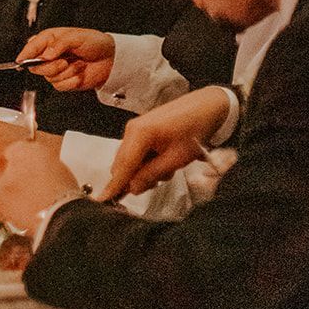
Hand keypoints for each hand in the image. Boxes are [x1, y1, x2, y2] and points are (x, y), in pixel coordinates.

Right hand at [0, 141, 82, 236]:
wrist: (60, 217)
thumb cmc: (28, 203)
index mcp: (22, 149)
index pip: (8, 154)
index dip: (2, 170)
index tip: (0, 182)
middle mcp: (42, 152)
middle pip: (26, 164)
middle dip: (20, 179)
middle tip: (14, 197)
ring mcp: (58, 166)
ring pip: (41, 175)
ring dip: (35, 187)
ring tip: (28, 207)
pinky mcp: (71, 181)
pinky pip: (54, 186)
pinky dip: (48, 195)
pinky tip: (41, 209)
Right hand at [19, 27, 116, 91]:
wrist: (109, 59)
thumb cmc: (93, 42)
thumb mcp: (76, 37)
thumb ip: (59, 44)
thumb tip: (46, 54)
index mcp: (50, 39)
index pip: (32, 47)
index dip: (25, 53)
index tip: (22, 60)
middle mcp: (50, 55)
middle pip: (36, 66)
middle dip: (51, 66)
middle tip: (64, 61)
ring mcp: (56, 69)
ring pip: (49, 77)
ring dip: (66, 73)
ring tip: (77, 64)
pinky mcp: (64, 81)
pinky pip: (59, 86)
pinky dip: (71, 81)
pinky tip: (79, 74)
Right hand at [100, 86, 234, 200]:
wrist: (207, 107)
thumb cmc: (194, 131)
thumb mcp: (176, 159)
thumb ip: (152, 174)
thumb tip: (132, 188)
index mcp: (139, 134)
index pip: (122, 167)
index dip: (113, 186)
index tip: (101, 201)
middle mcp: (131, 130)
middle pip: (122, 164)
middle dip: (134, 179)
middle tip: (158, 182)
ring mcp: (135, 129)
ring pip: (130, 160)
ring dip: (143, 171)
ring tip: (168, 169)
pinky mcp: (141, 130)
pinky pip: (136, 153)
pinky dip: (146, 163)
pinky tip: (164, 161)